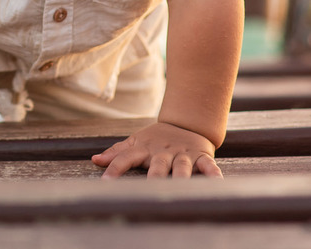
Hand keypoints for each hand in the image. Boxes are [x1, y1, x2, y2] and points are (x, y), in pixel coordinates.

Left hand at [91, 121, 220, 178]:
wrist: (187, 122)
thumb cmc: (156, 139)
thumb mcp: (136, 142)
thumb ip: (117, 153)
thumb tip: (94, 160)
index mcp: (144, 149)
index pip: (126, 158)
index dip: (115, 168)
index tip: (104, 182)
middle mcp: (163, 152)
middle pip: (157, 165)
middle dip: (153, 177)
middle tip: (149, 189)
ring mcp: (183, 154)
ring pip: (181, 167)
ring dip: (181, 177)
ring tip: (180, 188)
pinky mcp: (201, 156)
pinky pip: (208, 165)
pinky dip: (212, 173)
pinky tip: (216, 181)